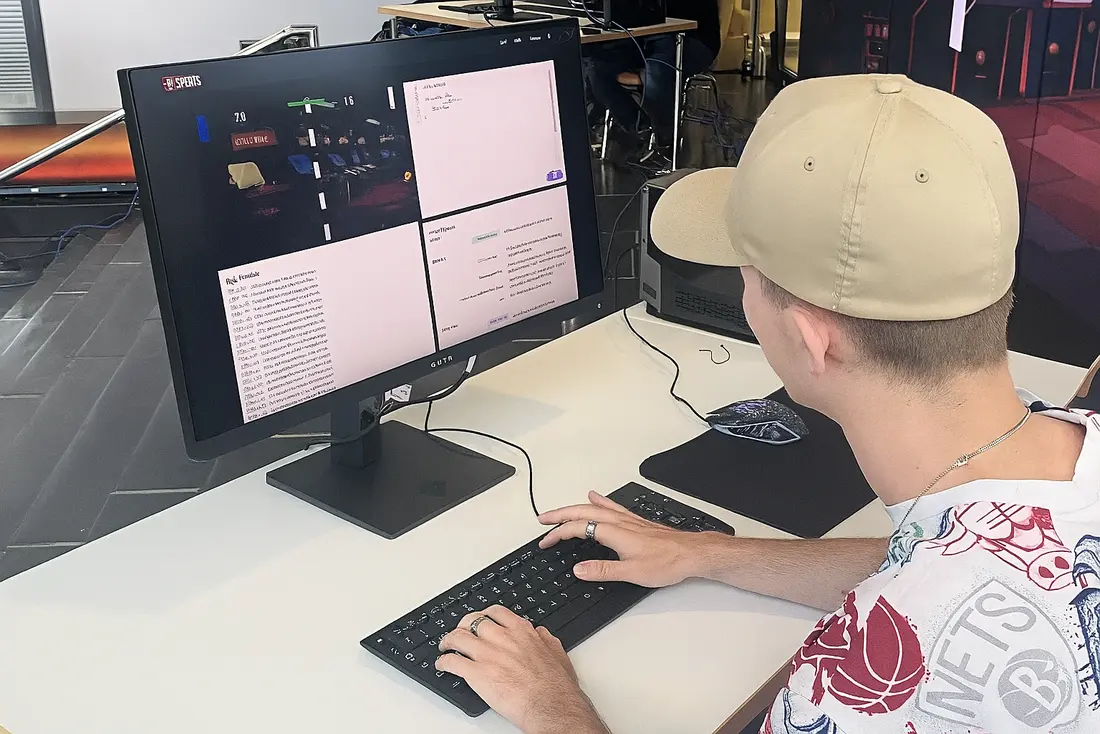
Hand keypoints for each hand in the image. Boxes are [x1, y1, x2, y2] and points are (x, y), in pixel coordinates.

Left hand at [437, 606, 605, 733]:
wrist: (550, 705)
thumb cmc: (556, 685)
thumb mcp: (557, 653)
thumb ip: (545, 639)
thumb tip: (540, 633)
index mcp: (521, 632)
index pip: (495, 613)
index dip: (484, 615)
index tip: (480, 619)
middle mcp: (502, 638)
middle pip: (473, 621)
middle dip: (463, 625)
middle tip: (460, 630)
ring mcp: (488, 655)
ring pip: (458, 638)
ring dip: (449, 641)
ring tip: (445, 645)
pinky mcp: (477, 674)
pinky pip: (453, 662)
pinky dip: (444, 662)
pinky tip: (443, 665)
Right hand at [538, 490, 716, 586]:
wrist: (691, 554)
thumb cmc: (667, 562)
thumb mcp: (632, 573)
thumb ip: (603, 570)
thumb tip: (579, 569)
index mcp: (614, 532)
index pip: (578, 529)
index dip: (558, 534)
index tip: (546, 541)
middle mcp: (619, 522)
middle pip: (581, 512)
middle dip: (559, 515)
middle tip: (542, 520)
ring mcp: (627, 520)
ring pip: (594, 508)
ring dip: (574, 508)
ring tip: (559, 510)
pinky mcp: (635, 522)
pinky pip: (610, 506)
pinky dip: (598, 501)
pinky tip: (595, 496)